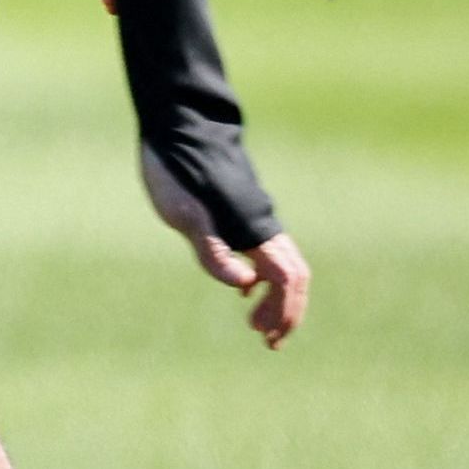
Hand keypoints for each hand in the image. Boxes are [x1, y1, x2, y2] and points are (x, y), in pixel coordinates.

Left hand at [139, 150, 308, 346]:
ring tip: (255, 324)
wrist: (178, 128)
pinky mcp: (240, 211)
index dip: (284, 311)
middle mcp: (263, 225)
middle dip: (285, 312)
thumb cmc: (175, 170)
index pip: (288, 280)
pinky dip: (262, 277)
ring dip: (275, 297)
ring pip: (281, 265)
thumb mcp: (184, 213)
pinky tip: (243, 288)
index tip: (267, 337)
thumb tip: (243, 286)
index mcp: (255, 229)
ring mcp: (254, 218)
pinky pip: (265, 252)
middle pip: (293, 277)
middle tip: (267, 341)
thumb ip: (211, 250)